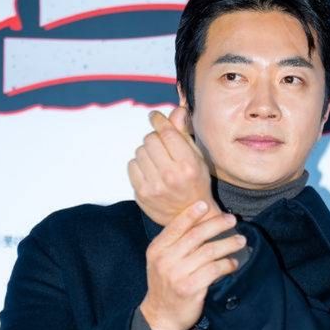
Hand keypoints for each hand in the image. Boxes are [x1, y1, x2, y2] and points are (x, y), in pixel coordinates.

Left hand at [128, 106, 219, 226]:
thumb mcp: (197, 159)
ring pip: (139, 151)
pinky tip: (149, 171)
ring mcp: (154, 186)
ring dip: (147, 152)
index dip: (159, 121)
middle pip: (150, 140)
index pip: (167, 133)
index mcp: (188, 165)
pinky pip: (132, 166)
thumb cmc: (196, 184)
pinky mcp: (142, 194)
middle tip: (161, 147)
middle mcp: (171, 176)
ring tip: (157, 162)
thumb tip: (176, 110)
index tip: (154, 116)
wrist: (191, 219)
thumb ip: (184, 134)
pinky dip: (139, 165)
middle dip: (154, 139)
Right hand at [139, 200, 246, 329]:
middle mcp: (165, 260)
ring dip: (228, 244)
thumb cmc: (165, 286)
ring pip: (208, 251)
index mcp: (157, 250)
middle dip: (217, 224)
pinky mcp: (190, 288)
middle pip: (196, 235)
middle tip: (232, 219)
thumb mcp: (161, 262)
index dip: (191, 214)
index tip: (206, 204)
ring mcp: (177, 274)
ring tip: (240, 241)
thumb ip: (174, 244)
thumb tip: (200, 224)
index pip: (175, 226)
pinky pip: (214, 270)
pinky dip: (227, 265)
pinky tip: (234, 263)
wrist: (160, 316)